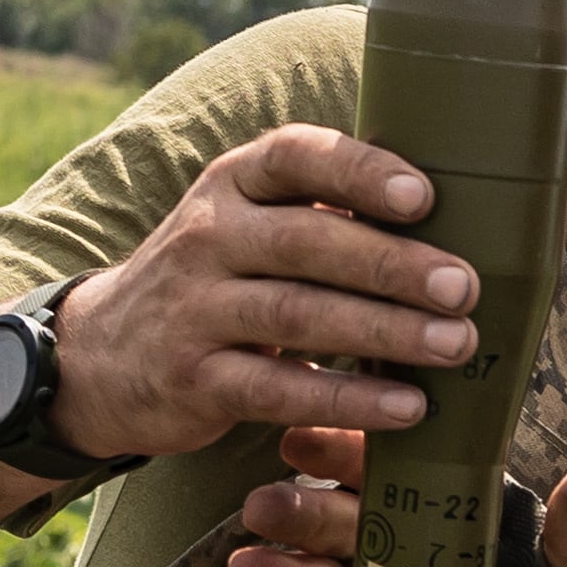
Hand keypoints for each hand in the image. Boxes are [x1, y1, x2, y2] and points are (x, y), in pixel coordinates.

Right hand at [43, 124, 482, 465]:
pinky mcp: (195, 380)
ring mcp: (195, 310)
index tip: (424, 196)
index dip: (359, 171)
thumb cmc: (214, 280)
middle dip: (392, 264)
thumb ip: (320, 212)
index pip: (294, 158)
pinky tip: (406, 408)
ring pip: (297, 315)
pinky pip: (279, 389)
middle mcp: (207, 237)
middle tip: (465, 286)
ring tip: (455, 343)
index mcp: (231, 185)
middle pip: (307, 242)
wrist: (100, 357)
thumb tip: (453, 211)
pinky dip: (347, 400)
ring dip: (385, 331)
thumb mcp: (245, 225)